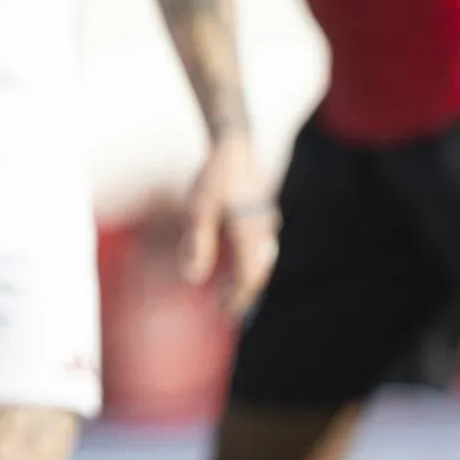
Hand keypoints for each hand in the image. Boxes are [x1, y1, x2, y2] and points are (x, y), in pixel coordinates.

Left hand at [172, 130, 276, 314]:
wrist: (234, 146)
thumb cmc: (213, 178)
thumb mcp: (198, 211)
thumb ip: (197, 245)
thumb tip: (193, 279)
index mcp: (250, 233)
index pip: (248, 276)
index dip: (237, 297)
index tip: (224, 313)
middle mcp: (263, 232)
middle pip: (258, 271)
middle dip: (243, 293)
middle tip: (227, 312)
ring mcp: (266, 223)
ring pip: (260, 260)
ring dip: (246, 278)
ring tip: (228, 294)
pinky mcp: (263, 216)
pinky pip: (259, 248)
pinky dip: (248, 262)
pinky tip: (233, 265)